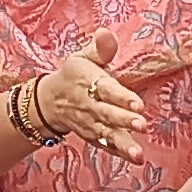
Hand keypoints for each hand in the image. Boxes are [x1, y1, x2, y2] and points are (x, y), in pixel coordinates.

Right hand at [27, 30, 146, 153]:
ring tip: (138, 153)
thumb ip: (100, 48)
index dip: (121, 97)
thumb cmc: (74, 75)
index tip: (138, 103)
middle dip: (124, 120)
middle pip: (108, 114)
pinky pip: (106, 145)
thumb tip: (105, 32)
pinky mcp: (93, 136)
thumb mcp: (82, 57)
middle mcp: (90, 105)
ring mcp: (91, 123)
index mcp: (90, 82)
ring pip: (108, 134)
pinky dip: (120, 153)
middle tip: (142, 124)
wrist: (50, 100)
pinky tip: (135, 158)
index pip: (106, 90)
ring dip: (123, 143)